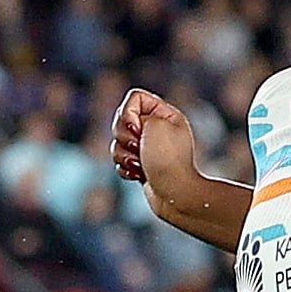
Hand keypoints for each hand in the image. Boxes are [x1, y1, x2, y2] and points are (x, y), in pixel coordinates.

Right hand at [108, 86, 201, 214]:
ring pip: (116, 142)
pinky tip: (138, 174)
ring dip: (124, 154)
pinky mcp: (140, 165)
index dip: (129, 112)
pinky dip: (125, 168)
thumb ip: (137, 113)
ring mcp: (147, 148)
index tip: (139, 128)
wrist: (174, 193)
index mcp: (165, 115)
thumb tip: (128, 124)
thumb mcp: (156, 123)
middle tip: (139, 147)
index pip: (134, 97)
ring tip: (140, 164)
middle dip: (124, 136)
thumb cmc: (168, 159)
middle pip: (120, 119)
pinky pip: (119, 160)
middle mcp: (156, 129)